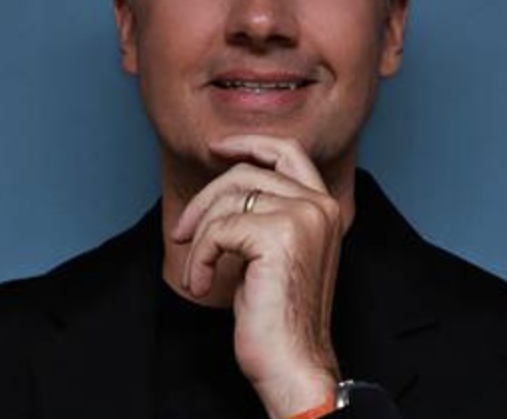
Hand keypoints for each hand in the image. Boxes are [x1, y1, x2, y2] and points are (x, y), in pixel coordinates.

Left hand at [171, 135, 343, 418]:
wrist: (293, 363)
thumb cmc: (278, 317)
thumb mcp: (274, 253)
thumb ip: (265, 213)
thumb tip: (224, 185)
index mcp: (324, 207)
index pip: (287, 151)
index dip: (249, 142)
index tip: (216, 148)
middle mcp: (319, 206)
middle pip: (245, 173)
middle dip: (204, 200)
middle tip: (182, 233)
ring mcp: (301, 217)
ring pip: (226, 200)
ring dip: (199, 238)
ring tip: (195, 272)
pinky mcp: (277, 235)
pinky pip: (218, 230)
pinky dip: (199, 258)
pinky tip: (201, 284)